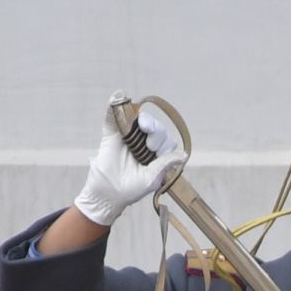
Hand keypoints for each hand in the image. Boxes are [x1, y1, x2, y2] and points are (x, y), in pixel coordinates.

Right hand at [72, 102, 185, 226]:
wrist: (107, 194)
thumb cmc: (131, 190)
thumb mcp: (152, 178)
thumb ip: (165, 164)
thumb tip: (184, 155)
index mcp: (155, 154)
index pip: (165, 140)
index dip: (162, 140)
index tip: (154, 148)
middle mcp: (143, 143)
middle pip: (154, 128)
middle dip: (155, 131)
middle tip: (149, 143)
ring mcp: (127, 137)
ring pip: (137, 120)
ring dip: (142, 118)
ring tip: (142, 124)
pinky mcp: (111, 135)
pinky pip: (112, 118)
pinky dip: (114, 105)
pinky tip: (118, 96)